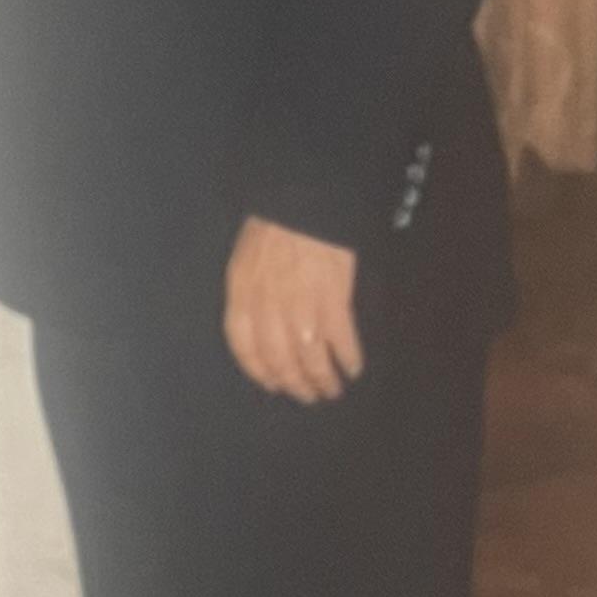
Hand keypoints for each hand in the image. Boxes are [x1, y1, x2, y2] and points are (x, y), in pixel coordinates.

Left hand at [223, 216, 362, 402]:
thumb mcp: (246, 258)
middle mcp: (268, 305)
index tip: (272, 384)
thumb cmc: (275, 226)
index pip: (243, 345)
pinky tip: (353, 368)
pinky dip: (348, 359)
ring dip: (322, 379)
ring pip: (309, 358)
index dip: (258, 370)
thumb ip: (249, 294)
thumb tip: (259, 331)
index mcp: (242, 292)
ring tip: (331, 389)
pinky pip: (340, 340)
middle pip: (279, 359)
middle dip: (294, 384)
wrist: (305, 200)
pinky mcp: (333, 299)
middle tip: (308, 395)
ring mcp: (301, 304)